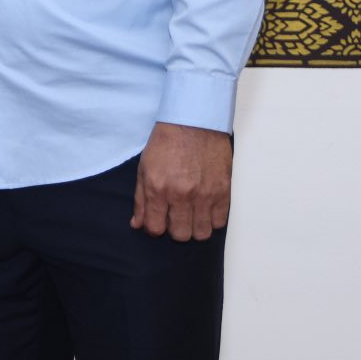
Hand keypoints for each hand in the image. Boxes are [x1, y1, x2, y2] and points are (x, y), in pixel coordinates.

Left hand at [131, 122, 231, 240]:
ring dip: (195, 229)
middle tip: (175, 218)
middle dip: (175, 231)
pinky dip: (211, 220)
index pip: (155, 227)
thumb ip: (140, 199)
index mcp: (158, 188)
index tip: (157, 222)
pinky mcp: (223, 191)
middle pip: (180, 235)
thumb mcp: (144, 169)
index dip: (154, 229)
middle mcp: (181, 195)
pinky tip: (205, 210)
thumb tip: (138, 224)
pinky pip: (220, 221)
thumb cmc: (166, 143)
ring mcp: (204, 195)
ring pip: (202, 233)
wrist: (193, 124)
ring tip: (191, 216)